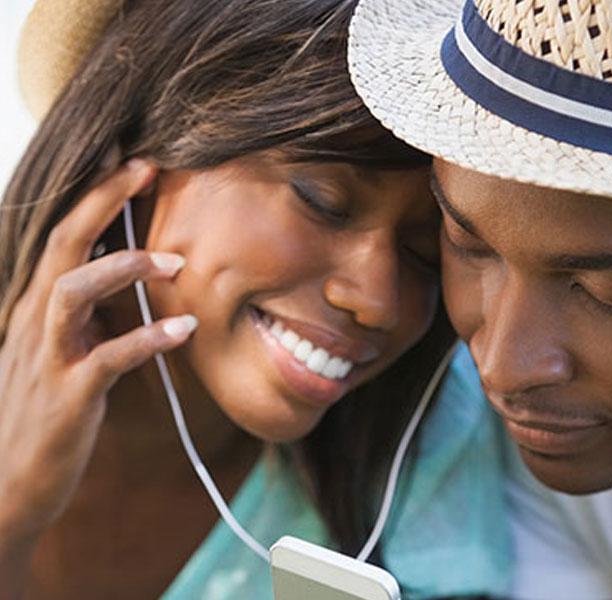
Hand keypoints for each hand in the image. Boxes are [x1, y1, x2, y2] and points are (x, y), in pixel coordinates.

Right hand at [0, 160, 195, 593]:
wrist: (9, 483)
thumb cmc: (46, 410)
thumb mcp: (64, 349)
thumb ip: (91, 313)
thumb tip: (130, 278)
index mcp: (39, 305)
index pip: (62, 235)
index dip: (92, 194)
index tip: (129, 158)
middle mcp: (37, 320)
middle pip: (63, 244)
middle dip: (103, 201)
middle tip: (148, 168)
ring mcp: (50, 356)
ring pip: (74, 291)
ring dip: (126, 268)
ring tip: (177, 263)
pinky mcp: (71, 395)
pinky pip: (110, 359)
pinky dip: (148, 340)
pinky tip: (185, 332)